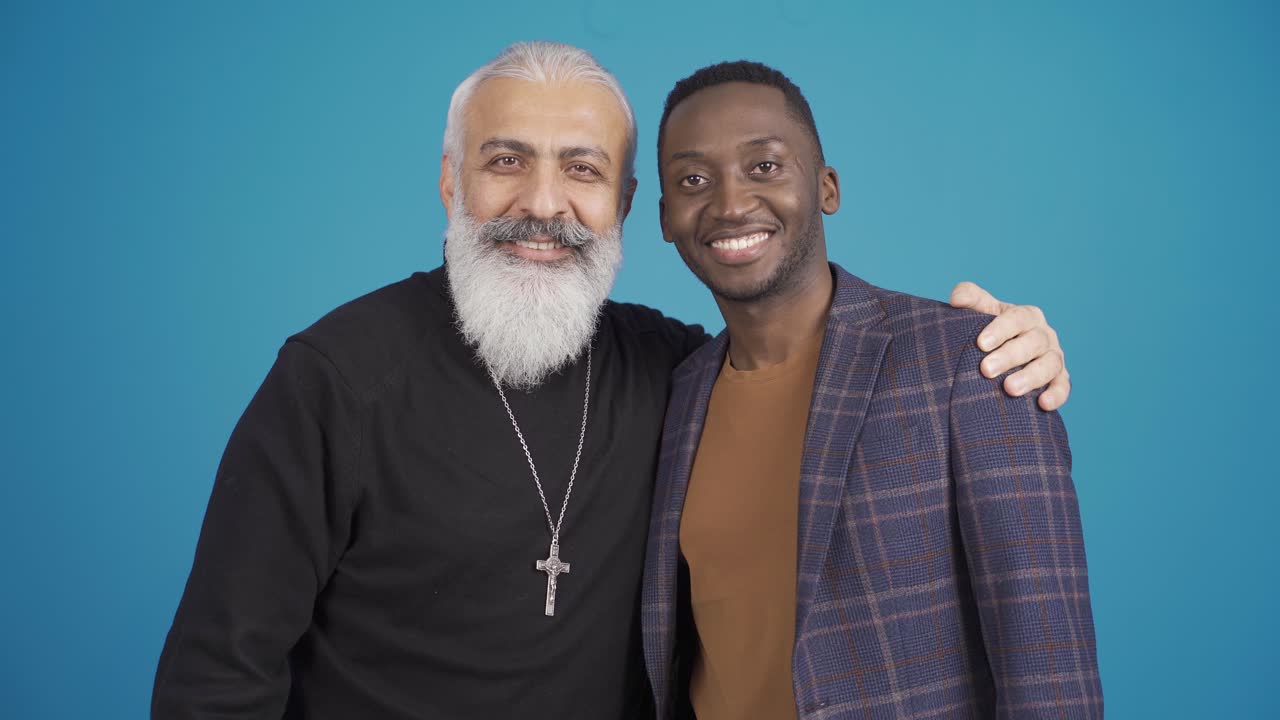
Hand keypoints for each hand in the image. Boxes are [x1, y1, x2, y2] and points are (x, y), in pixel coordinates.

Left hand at [949, 282, 1069, 410]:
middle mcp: (1043, 335)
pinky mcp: (1059, 380)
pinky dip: (1056, 394)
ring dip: (1031, 376)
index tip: (981, 343)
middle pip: (1033, 342)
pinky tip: (1043, 404)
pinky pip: (1063, 387)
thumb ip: (969, 298)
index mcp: (1026, 316)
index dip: (1001, 329)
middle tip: (986, 369)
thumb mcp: (979, 312)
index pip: (1017, 318)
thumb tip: (957, 299)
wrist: (998, 359)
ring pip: (1050, 364)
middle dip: (1010, 356)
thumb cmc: (987, 333)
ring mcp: (1054, 357)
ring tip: (1009, 389)